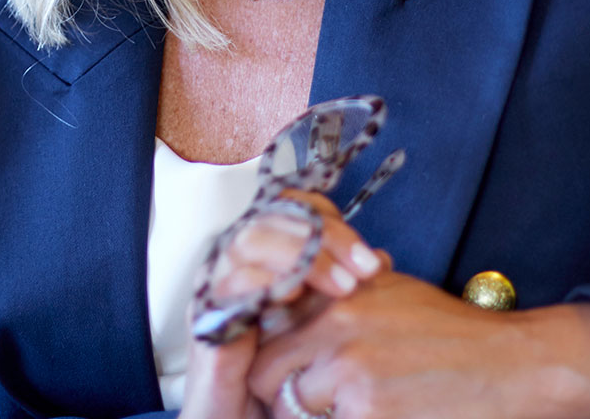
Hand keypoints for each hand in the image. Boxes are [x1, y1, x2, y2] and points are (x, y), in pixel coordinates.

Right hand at [180, 191, 390, 418]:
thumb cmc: (286, 380)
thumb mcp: (327, 328)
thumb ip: (346, 290)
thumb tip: (383, 259)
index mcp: (267, 258)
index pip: (294, 209)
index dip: (330, 222)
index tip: (370, 259)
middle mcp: (239, 264)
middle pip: (272, 216)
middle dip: (324, 237)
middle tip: (363, 271)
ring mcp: (219, 288)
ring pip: (250, 239)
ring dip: (300, 256)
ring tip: (341, 288)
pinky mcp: (206, 319)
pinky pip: (229, 282)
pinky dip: (265, 281)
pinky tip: (297, 297)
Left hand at [246, 276, 589, 418]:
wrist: (512, 366)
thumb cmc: (453, 332)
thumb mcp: (390, 295)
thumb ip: (337, 302)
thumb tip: (290, 307)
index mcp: (338, 304)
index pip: (265, 337)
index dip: (269, 361)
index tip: (281, 374)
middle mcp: (338, 336)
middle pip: (268, 379)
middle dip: (280, 395)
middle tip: (308, 402)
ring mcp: (353, 380)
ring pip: (293, 410)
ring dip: (312, 413)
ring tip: (349, 408)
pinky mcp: (371, 415)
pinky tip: (376, 413)